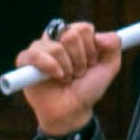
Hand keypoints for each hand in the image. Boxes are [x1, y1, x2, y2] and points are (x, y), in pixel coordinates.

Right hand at [14, 22, 122, 137]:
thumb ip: (114, 46)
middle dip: (80, 60)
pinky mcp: (25, 61)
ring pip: (57, 47)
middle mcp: (55, 38)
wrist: (73, 110)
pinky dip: (50, 67)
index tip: (91, 64)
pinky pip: (36, 54)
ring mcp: (39, 48)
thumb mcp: (109, 67)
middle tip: (78, 73)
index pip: (84, 28)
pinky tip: (57, 77)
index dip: (91, 49)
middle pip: (71, 35)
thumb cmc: (87, 88)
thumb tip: (100, 36)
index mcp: (73, 36)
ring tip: (66, 78)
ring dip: (68, 68)